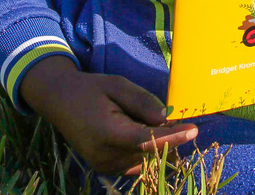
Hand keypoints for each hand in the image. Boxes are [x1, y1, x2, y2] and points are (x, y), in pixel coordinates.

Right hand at [19, 56, 197, 175]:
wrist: (60, 101)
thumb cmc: (91, 89)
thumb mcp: (117, 85)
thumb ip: (142, 101)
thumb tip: (166, 117)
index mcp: (108, 133)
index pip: (148, 140)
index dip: (173, 137)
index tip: (194, 130)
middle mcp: (106, 156)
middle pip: (149, 152)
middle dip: (167, 138)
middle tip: (177, 119)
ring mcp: (105, 166)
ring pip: (144, 160)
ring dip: (156, 145)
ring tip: (153, 122)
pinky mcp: (105, 168)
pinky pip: (135, 164)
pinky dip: (145, 151)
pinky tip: (144, 133)